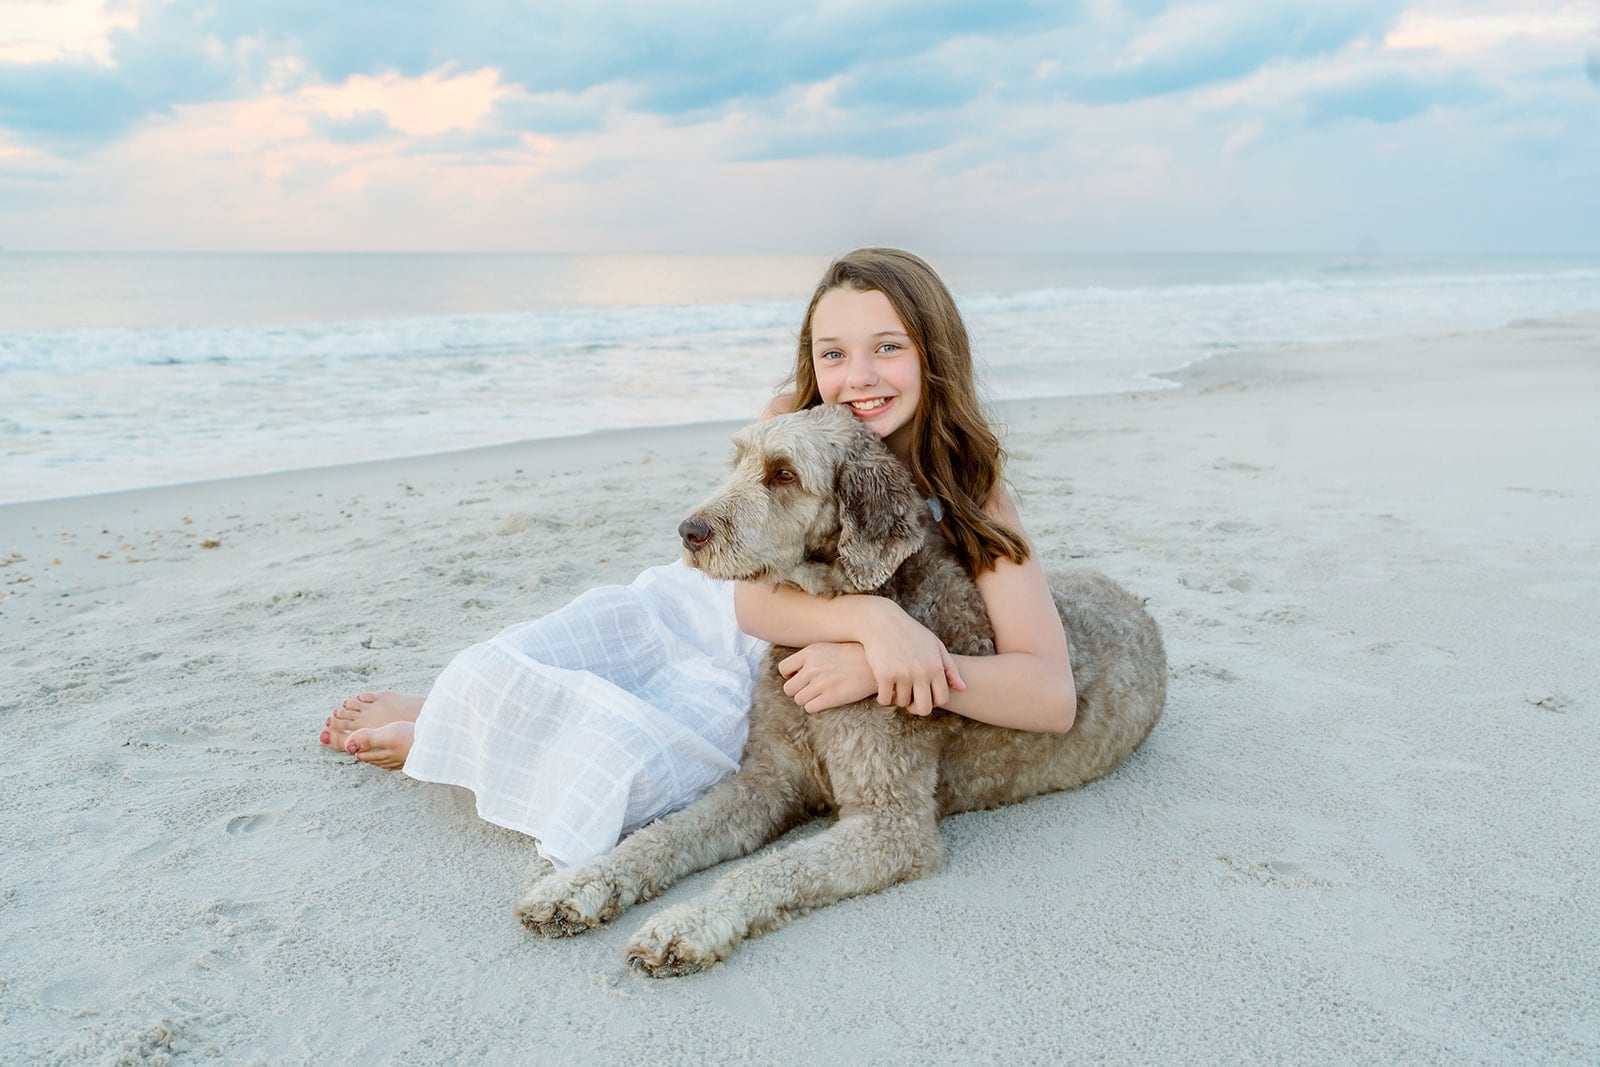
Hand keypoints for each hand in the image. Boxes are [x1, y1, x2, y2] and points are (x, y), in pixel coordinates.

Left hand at [778, 643, 877, 713]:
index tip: (800, 679)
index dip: (790, 677)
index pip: (783, 669)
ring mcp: (821, 683)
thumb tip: (793, 673)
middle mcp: (812, 667)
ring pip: (798, 700)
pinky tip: (826, 701)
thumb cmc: (852, 657)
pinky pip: (809, 708)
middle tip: (811, 689)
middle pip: (788, 688)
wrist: (874, 666)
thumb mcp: (827, 648)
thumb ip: (809, 658)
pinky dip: (815, 707)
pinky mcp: (831, 697)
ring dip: (807, 700)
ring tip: (820, 695)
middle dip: (798, 691)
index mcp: (810, 652)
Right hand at [857, 600, 965, 716]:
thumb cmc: (910, 632)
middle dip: (916, 708)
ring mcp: (903, 674)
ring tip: (894, 687)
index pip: (942, 699)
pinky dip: (883, 697)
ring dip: (897, 698)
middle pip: (924, 708)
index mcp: (936, 666)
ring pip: (902, 703)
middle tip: (909, 699)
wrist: (881, 619)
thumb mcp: (934, 645)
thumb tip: (962, 688)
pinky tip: (882, 688)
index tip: (923, 694)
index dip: (932, 702)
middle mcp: (921, 672)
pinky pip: (885, 699)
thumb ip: (950, 668)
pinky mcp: (884, 674)